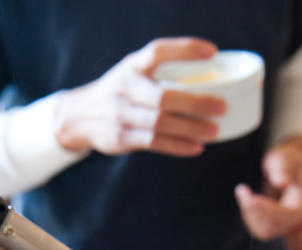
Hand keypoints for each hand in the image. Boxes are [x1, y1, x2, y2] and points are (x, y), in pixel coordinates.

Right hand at [53, 37, 226, 155]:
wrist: (79, 116)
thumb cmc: (120, 92)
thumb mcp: (133, 73)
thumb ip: (160, 74)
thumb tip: (212, 86)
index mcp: (133, 66)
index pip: (159, 51)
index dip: (186, 49)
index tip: (212, 52)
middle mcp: (125, 87)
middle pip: (163, 97)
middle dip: (195, 103)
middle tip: (221, 107)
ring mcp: (121, 114)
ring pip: (160, 123)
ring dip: (190, 128)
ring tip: (214, 131)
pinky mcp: (120, 137)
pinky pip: (153, 142)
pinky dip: (178, 146)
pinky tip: (196, 147)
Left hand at [235, 135, 301, 240]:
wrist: (289, 164)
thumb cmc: (288, 159)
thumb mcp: (287, 157)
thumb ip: (284, 167)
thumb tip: (281, 182)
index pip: (285, 216)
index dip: (265, 209)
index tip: (249, 195)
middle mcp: (296, 217)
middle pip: (272, 228)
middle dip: (254, 212)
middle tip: (241, 189)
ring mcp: (285, 223)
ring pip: (264, 232)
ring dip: (249, 214)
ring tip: (243, 191)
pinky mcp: (274, 223)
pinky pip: (259, 229)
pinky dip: (249, 215)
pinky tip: (245, 198)